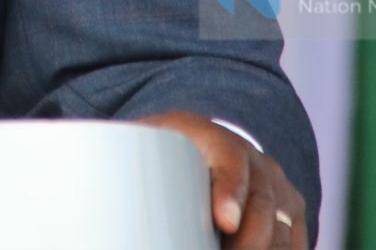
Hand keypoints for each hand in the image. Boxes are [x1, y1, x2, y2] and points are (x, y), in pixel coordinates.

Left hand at [135, 112, 307, 248]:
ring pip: (282, 226)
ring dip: (264, 249)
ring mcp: (276, 185)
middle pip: (261, 201)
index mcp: (209, 137)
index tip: (224, 221)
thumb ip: (119, 165)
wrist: (199, 150)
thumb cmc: (156, 157)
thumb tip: (81, 190)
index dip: (229, 191)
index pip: (229, 159)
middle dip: (250, 240)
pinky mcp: (289, 211)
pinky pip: (294, 241)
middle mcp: (253, 158)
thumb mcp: (138, 150)